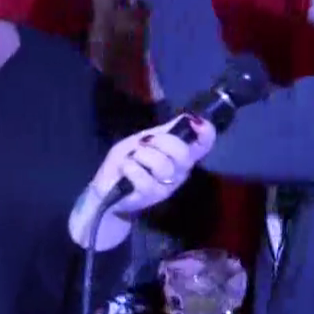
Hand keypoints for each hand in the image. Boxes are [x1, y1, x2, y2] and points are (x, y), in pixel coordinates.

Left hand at [68, 115, 216, 250]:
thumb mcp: (144, 140)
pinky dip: (131, 168)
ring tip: (132, 158)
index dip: (206, 132)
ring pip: (163, 166)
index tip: (194, 122)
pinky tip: (125, 169)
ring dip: (142, 156)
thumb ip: (164, 131)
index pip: (204, 145)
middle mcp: (180, 171)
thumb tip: (189, 116)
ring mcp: (166, 186)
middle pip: (183, 154)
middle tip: (144, 143)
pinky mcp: (150, 197)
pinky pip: (144, 179)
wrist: (107, 188)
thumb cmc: (128, 161)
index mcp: (181, 155)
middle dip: (162, 142)